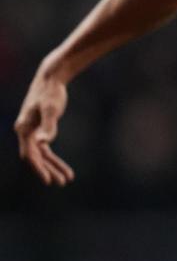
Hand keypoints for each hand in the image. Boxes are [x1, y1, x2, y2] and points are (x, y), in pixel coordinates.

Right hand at [14, 67, 74, 185]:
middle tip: (61, 183)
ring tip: (68, 179)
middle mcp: (25, 132)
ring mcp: (32, 131)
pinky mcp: (40, 128)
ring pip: (42, 154)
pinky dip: (54, 158)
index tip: (48, 180)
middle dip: (48, 170)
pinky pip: (46, 148)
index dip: (39, 168)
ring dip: (53, 166)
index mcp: (24, 128)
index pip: (30, 154)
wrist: (51, 77)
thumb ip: (48, 126)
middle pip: (36, 157)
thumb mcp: (51, 109)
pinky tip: (64, 167)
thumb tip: (43, 143)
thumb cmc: (50, 92)